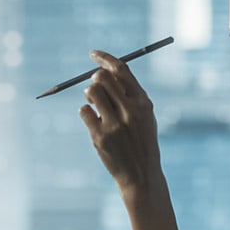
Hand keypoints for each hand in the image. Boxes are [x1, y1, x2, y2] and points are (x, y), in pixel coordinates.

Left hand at [79, 51, 162, 195]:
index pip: (121, 69)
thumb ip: (130, 95)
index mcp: (144, 102)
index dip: (104, 58)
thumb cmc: (141, 141)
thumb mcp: (145, 116)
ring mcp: (115, 124)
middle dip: (95, 78)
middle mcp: (130, 110)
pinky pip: (84, 111)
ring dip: (90, 95)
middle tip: (96, 88)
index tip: (93, 54)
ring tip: (96, 106)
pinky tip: (95, 123)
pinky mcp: (100, 137)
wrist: (141, 175)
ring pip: (91, 92)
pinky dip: (87, 113)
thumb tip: (105, 71)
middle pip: (103, 77)